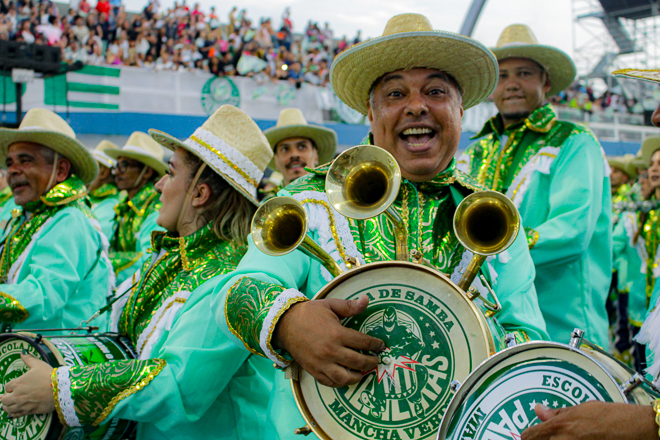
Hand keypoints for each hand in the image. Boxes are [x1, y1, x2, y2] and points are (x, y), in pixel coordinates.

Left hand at [1, 353, 54, 417]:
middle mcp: (17, 395)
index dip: (10, 387)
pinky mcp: (29, 411)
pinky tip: (14, 412)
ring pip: (8, 408)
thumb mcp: (38, 365)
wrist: (60, 389)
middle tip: (10, 396)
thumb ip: (28, 359)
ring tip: (10, 404)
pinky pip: (16, 415)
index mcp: (18, 383)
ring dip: (7, 406)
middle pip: (4, 399)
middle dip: (6, 397)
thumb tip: (22, 352)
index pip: (7, 387)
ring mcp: (23, 404)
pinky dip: (13, 414)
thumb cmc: (49, 375)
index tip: (14, 386)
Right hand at [273, 296, 384, 387]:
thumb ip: (349, 306)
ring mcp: (322, 364)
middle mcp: (331, 351)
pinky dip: (341, 382)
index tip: (381, 346)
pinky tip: (347, 376)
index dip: (376, 344)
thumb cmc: (309, 313)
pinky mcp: (314, 371)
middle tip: (376, 360)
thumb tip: (367, 300)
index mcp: (337, 334)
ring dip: (358, 376)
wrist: (285, 325)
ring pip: (346, 377)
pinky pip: (331, 382)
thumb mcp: (330, 305)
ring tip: (363, 371)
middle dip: (371, 362)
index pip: (363, 342)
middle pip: (359, 362)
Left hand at [521, 401, 656, 439]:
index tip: (529, 436)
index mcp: (559, 426)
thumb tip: (538, 409)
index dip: (528, 436)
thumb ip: (557, 413)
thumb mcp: (580, 409)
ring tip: (563, 437)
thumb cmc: (610, 417)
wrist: (633, 429)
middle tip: (545, 436)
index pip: (529, 436)